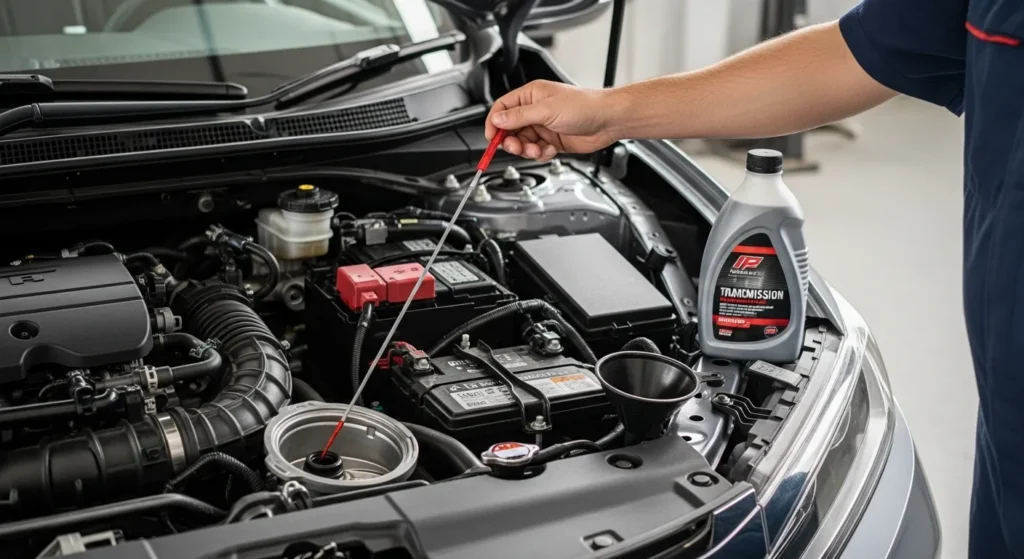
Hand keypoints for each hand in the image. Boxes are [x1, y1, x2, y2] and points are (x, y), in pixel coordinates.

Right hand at [485, 80, 617, 161]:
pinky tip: (549, 150)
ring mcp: (544, 126)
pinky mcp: (552, 141)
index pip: (503, 108)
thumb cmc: (583, 106)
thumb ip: (519, 116)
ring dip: (527, 149)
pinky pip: (537, 151)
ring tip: (537, 149)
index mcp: (531, 96)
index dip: (495, 123)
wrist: (606, 120)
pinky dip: (540, 154)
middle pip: (510, 129)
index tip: (492, 137)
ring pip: (523, 142)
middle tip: (516, 147)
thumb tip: (498, 119)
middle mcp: (535, 111)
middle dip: (511, 140)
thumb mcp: (545, 110)